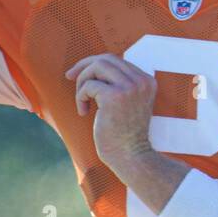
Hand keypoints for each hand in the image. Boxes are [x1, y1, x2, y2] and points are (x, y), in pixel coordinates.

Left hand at [65, 53, 156, 168]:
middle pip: (106, 59)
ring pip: (97, 66)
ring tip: (82, 101)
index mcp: (147, 81)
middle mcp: (141, 81)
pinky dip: (80, 97)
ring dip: (83, 81)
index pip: (117, 60)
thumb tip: (88, 66)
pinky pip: (88, 86)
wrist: (130, 157)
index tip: (79, 74)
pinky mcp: (114, 97)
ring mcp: (130, 88)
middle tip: (70, 77)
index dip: (95, 64)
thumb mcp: (128, 104)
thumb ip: (118, 84)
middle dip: (84, 66)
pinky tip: (84, 112)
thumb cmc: (124, 135)